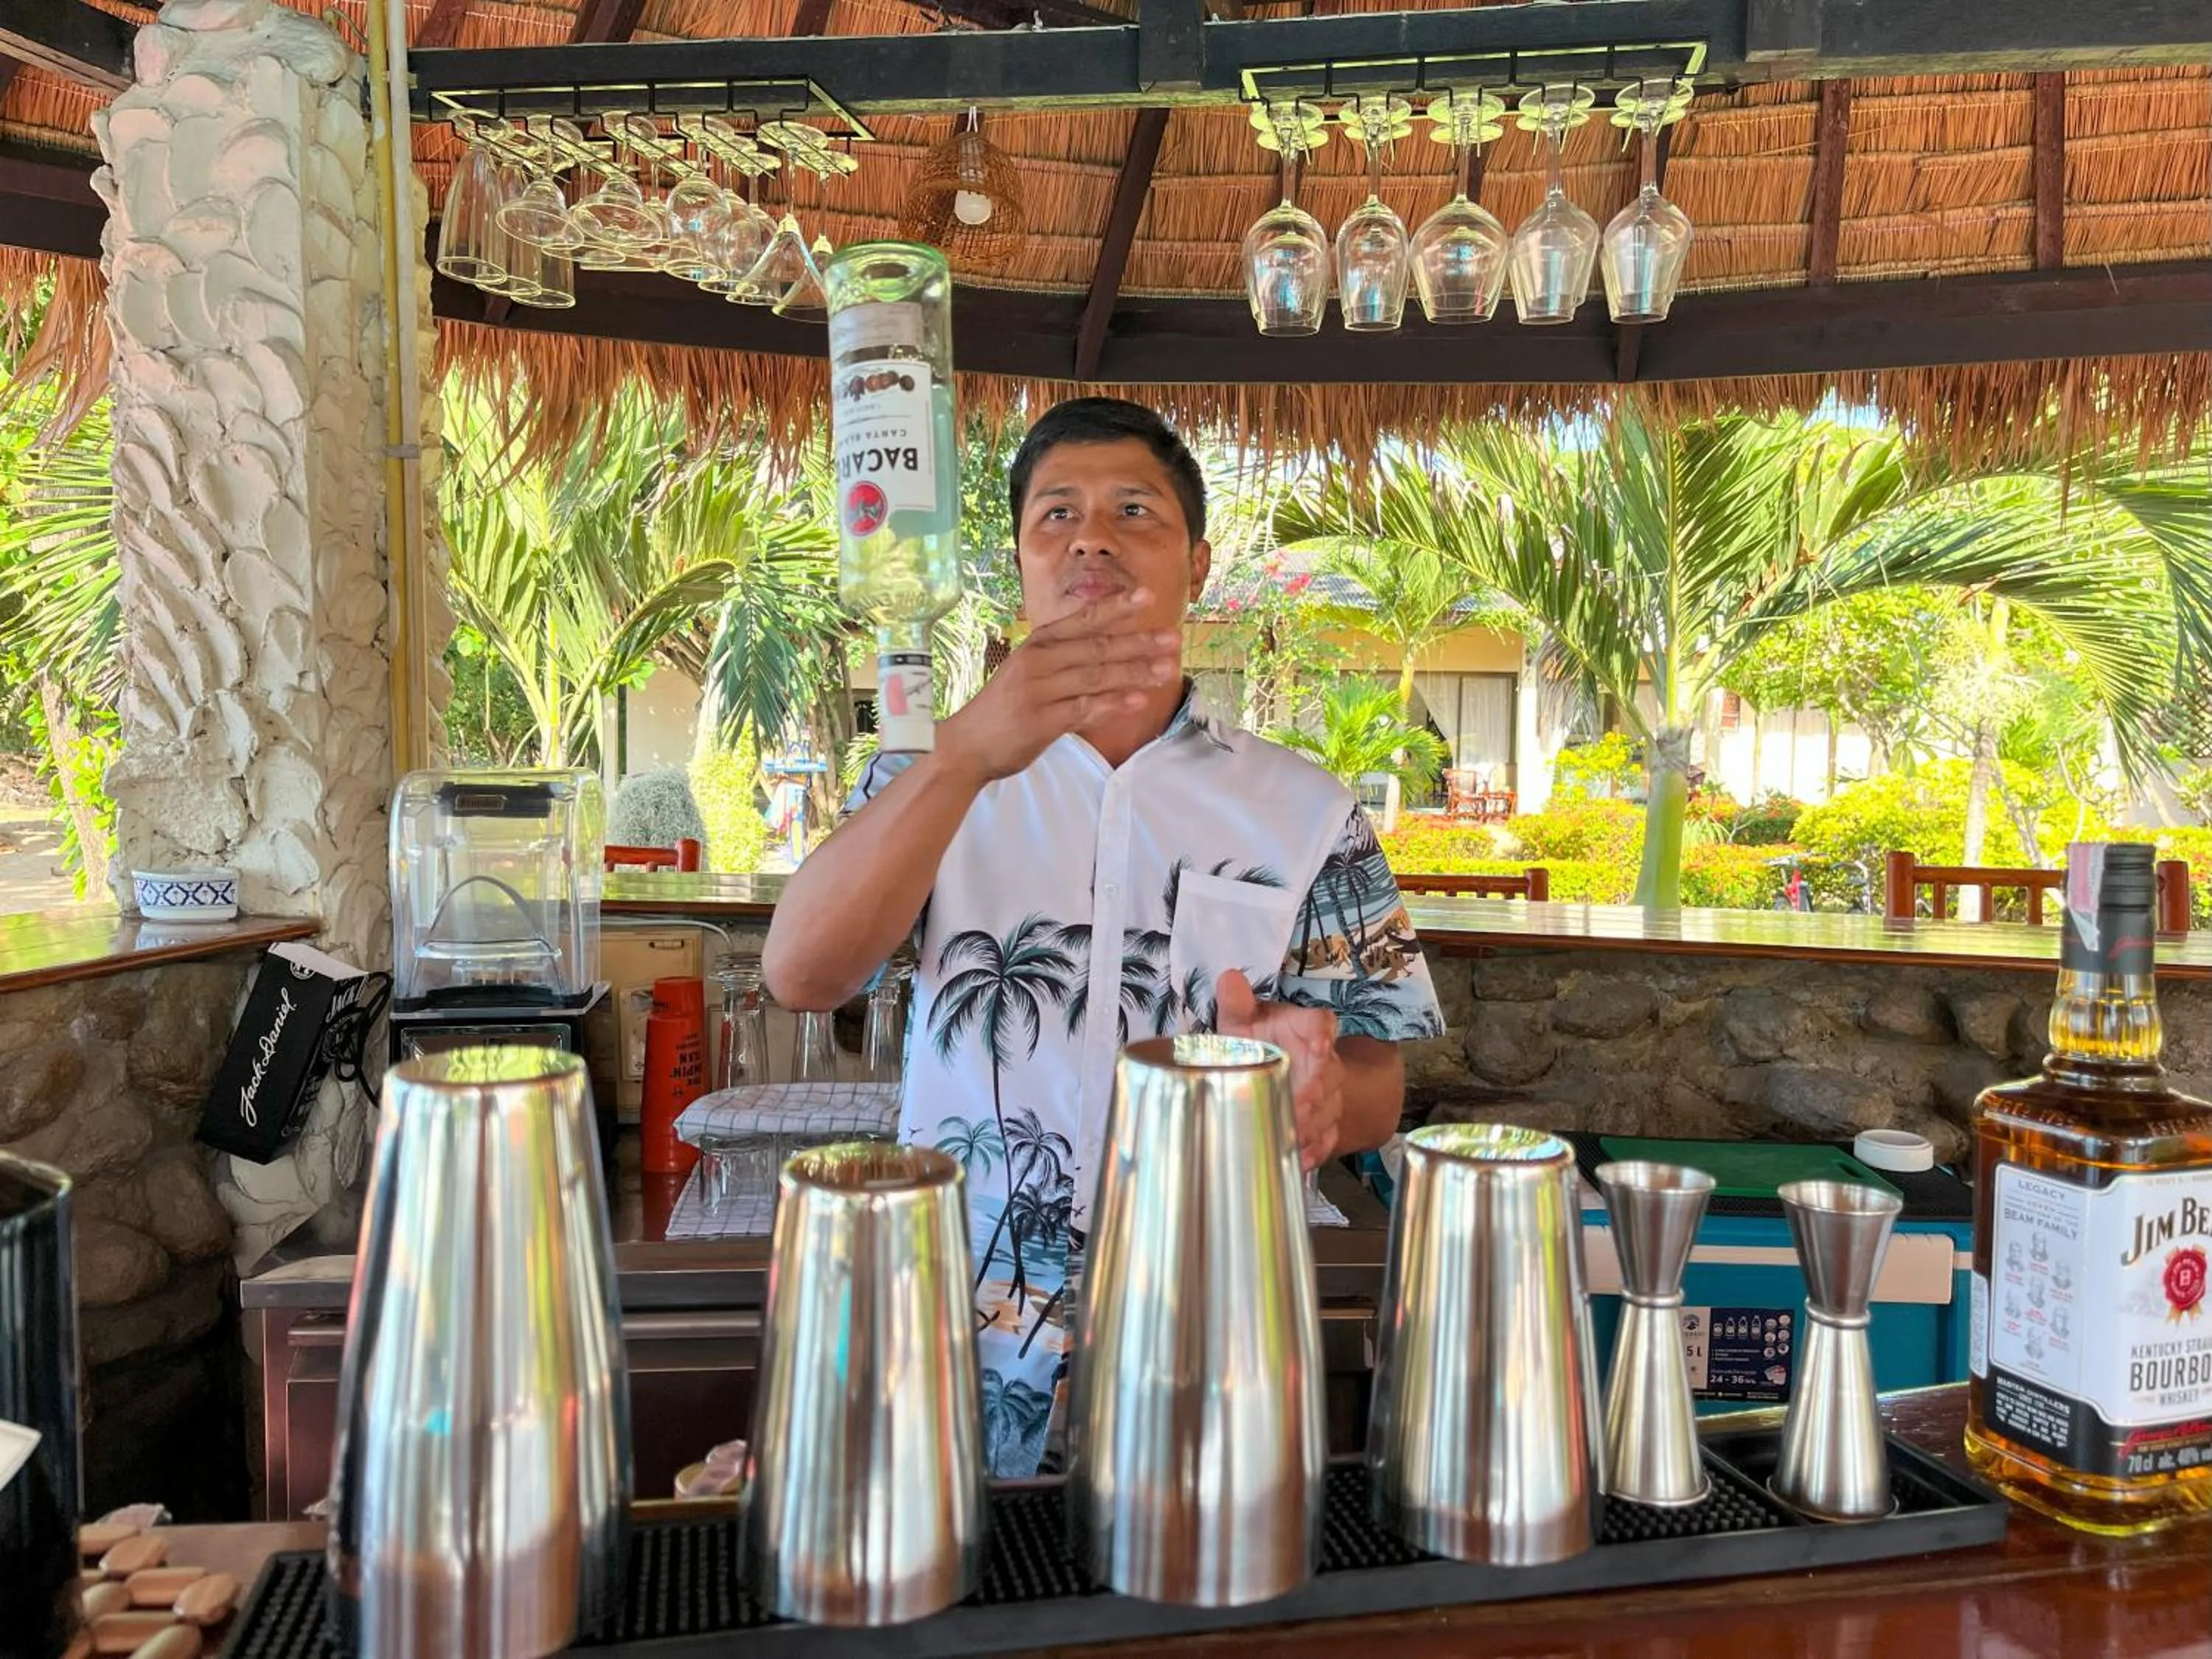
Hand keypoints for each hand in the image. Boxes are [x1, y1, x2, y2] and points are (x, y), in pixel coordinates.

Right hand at [934, 590, 1181, 785]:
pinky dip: (1112, 704)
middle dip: (1138, 642)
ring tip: (1165, 670)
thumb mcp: (1029, 670)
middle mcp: (1038, 661)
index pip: (1083, 620)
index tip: (1147, 597)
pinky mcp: (1042, 721)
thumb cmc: (1005, 706)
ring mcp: (1039, 691)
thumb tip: (1109, 645)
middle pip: (1096, 647)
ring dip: (1134, 672)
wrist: (967, 743)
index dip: (1117, 608)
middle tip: (1173, 638)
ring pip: (1095, 676)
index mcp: (1037, 643)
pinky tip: (1137, 701)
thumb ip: (1064, 657)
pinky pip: (1084, 709)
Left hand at [1215, 969, 1342, 1171]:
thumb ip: (1238, 1002)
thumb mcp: (1247, 1020)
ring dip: (1311, 1126)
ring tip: (1291, 1138)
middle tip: (1295, 1107)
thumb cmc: (1264, 1040)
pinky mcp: (1327, 1123)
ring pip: (1327, 1111)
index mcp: (1308, 1029)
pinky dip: (1313, 1151)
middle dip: (1311, 1094)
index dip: (1323, 1032)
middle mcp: (1325, 1063)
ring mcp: (1329, 1096)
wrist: (1293, 1069)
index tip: (1321, 1042)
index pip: (1322, 1024)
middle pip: (1326, 1077)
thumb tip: (1228, 977)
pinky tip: (1299, 1161)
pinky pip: (1327, 1138)